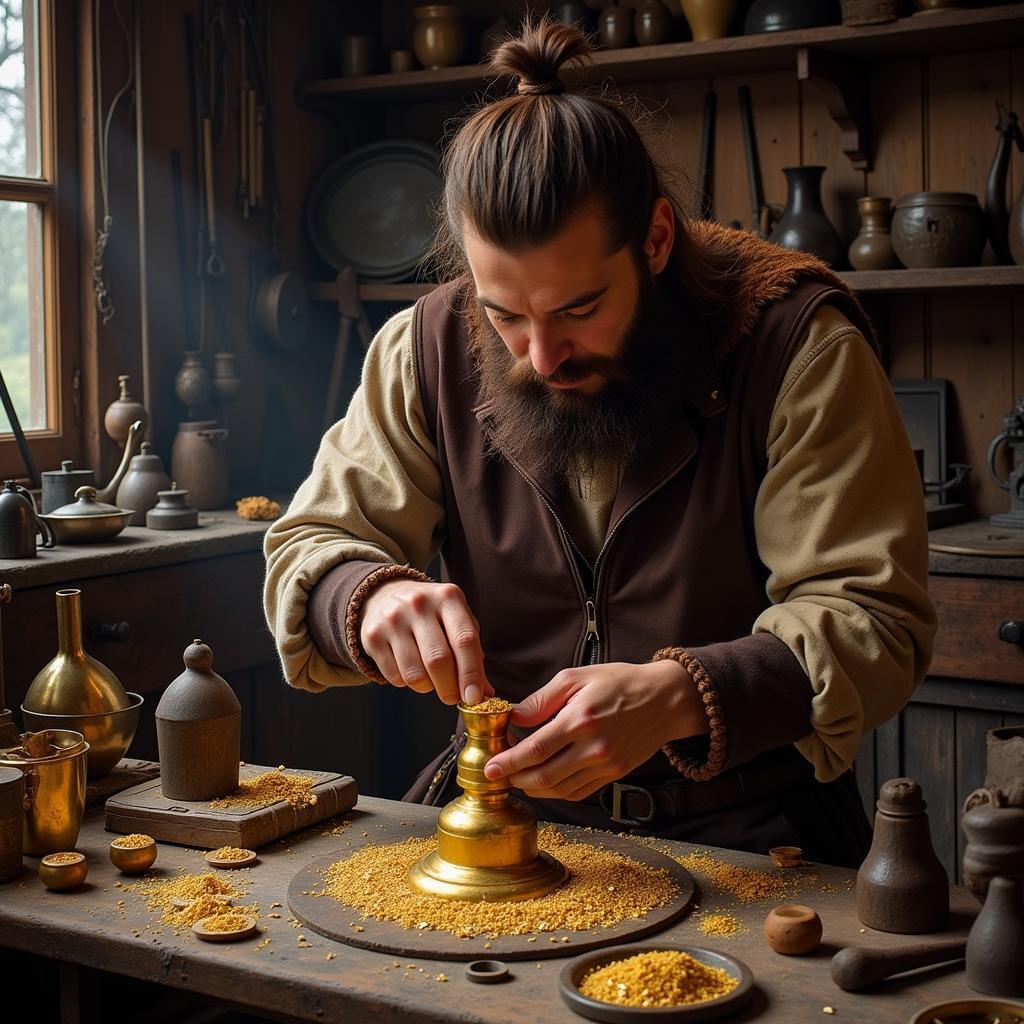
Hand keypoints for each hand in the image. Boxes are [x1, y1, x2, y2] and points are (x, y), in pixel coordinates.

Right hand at [358, 579, 492, 705]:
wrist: (385, 595)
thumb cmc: (432, 614)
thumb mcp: (456, 621)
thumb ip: (473, 653)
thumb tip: (485, 693)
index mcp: (448, 597)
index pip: (465, 640)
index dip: (471, 673)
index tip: (474, 698)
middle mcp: (419, 604)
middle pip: (439, 660)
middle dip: (449, 688)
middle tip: (453, 698)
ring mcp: (393, 619)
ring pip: (415, 673)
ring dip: (427, 687)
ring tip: (431, 681)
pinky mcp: (373, 635)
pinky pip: (394, 676)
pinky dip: (407, 683)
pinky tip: (411, 669)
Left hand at [482, 660, 704, 800]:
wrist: (664, 699)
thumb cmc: (618, 682)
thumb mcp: (576, 677)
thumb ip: (542, 700)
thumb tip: (514, 717)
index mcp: (580, 719)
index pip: (535, 749)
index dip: (509, 762)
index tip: (490, 767)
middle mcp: (594, 747)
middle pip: (544, 775)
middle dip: (515, 778)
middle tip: (498, 775)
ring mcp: (606, 764)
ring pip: (560, 789)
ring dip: (533, 788)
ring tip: (517, 778)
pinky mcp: (615, 774)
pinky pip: (578, 791)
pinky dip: (556, 792)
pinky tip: (544, 782)